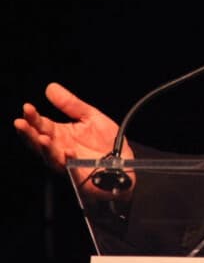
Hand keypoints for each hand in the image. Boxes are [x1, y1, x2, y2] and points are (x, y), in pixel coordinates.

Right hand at [14, 82, 134, 196]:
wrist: (123, 160)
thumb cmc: (104, 140)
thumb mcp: (90, 116)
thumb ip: (70, 104)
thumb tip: (51, 88)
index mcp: (60, 134)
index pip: (41, 125)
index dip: (33, 117)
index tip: (27, 108)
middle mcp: (60, 149)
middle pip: (39, 143)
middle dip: (29, 134)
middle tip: (21, 123)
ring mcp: (68, 163)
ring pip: (51, 157)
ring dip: (45, 148)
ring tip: (41, 137)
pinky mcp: (81, 174)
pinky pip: (73, 169)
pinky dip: (70, 161)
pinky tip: (68, 151)